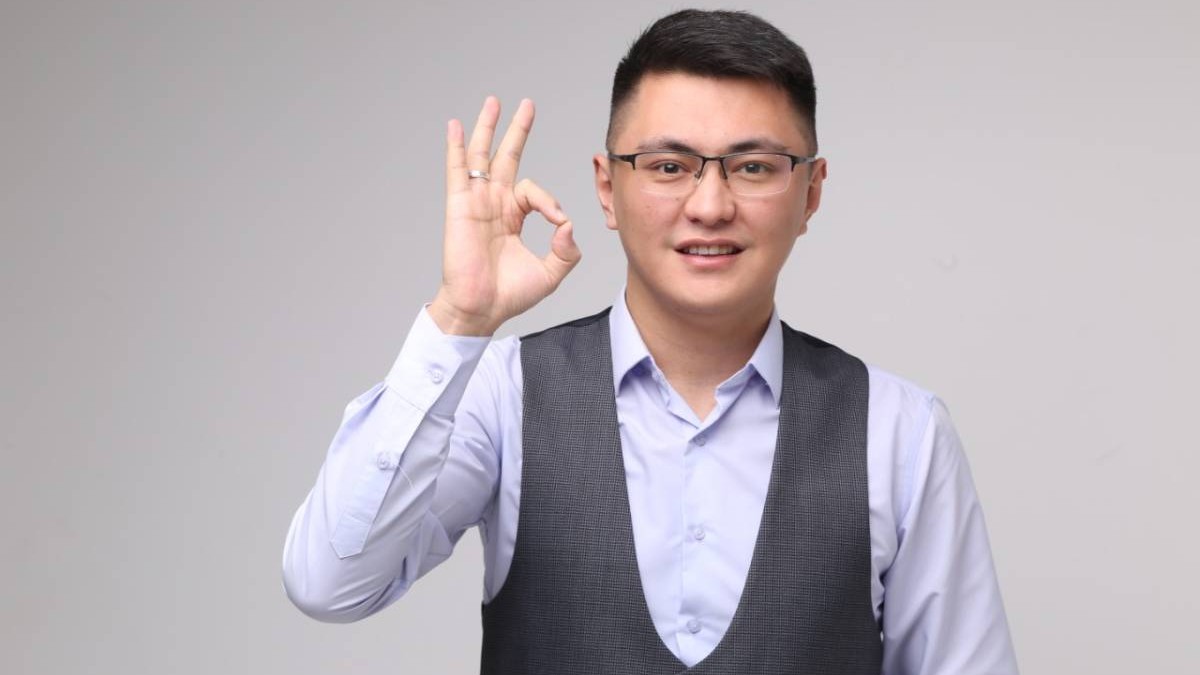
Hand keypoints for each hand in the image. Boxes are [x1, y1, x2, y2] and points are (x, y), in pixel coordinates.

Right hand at [428, 97, 581, 335]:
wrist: (481, 308)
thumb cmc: (509, 295)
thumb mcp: (551, 272)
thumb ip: (566, 250)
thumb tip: (568, 223)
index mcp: (512, 217)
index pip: (534, 192)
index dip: (550, 202)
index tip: (557, 222)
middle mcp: (493, 205)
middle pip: (506, 158)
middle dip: (517, 131)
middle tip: (526, 105)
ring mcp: (476, 203)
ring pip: (483, 157)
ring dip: (488, 128)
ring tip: (493, 102)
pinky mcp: (460, 206)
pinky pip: (458, 171)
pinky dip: (457, 148)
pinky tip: (456, 126)